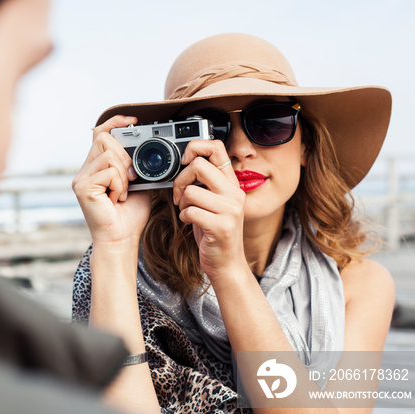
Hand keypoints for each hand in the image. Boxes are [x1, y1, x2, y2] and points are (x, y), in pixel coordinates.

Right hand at [72, 115, 150, 249]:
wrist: (121, 240)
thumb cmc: (129, 217)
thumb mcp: (139, 184)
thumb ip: (137, 164)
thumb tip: (148, 146)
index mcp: (96, 167)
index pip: (99, 132)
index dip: (115, 121)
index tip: (133, 120)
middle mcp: (85, 171)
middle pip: (103, 137)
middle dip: (124, 155)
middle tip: (130, 179)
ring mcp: (81, 178)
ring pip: (108, 153)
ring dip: (123, 173)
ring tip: (122, 193)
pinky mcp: (82, 187)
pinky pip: (109, 171)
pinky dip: (120, 184)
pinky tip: (116, 199)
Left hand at [171, 139, 246, 278]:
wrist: (226, 263)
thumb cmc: (215, 232)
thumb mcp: (215, 203)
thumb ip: (207, 184)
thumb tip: (187, 164)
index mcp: (232, 184)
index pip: (217, 148)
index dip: (196, 148)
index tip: (184, 161)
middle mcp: (234, 194)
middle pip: (199, 166)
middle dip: (181, 179)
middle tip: (179, 195)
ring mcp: (230, 210)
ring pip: (191, 191)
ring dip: (182, 203)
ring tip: (188, 212)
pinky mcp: (221, 226)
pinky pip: (190, 211)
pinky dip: (184, 217)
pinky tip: (190, 223)